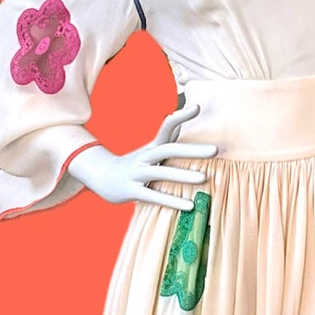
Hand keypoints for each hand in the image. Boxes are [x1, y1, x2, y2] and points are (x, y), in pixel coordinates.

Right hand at [63, 100, 217, 211]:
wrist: (100, 176)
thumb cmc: (133, 164)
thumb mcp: (149, 149)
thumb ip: (167, 137)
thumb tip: (182, 120)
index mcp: (152, 147)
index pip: (166, 126)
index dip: (180, 116)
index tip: (197, 107)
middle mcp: (145, 157)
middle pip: (168, 149)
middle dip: (191, 150)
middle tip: (215, 150)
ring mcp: (137, 173)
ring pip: (161, 172)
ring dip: (182, 175)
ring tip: (204, 178)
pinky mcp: (132, 191)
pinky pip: (154, 196)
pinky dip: (172, 201)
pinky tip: (190, 206)